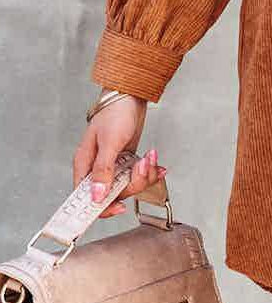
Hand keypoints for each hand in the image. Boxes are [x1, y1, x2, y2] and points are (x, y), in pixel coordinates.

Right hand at [73, 95, 166, 218]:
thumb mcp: (109, 142)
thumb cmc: (114, 113)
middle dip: (132, 183)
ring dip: (144, 174)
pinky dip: (149, 170)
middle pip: (113, 193)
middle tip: (140, 167)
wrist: (130, 95)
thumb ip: (103, 170)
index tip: (119, 208)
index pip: (87, 198)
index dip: (102, 207)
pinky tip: (154, 160)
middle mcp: (98, 167)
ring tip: (149, 158)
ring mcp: (113, 164)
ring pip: (129, 185)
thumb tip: (96, 196)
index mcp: (86, 165)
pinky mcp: (127, 160)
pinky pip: (138, 175)